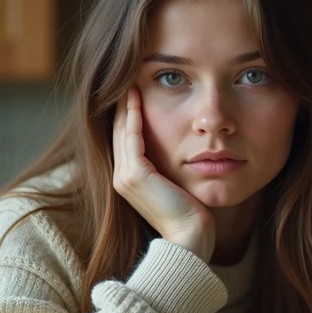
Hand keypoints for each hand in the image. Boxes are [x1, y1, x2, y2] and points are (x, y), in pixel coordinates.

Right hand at [112, 87, 214, 261]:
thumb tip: (187, 145)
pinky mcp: (133, 176)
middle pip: (119, 129)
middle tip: (130, 73)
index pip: (126, 136)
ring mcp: (124, 177)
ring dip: (125, 102)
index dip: (129, 110)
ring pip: (121, 129)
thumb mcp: (180, 182)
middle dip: (123, 101)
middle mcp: (121, 177)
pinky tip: (137, 93)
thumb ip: (173, 164)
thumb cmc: (192, 214)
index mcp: (130, 179)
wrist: (191, 239)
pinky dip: (133, 113)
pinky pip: (131, 136)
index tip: (137, 85)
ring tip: (130, 76)